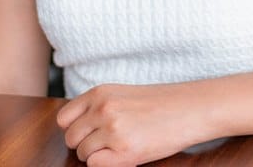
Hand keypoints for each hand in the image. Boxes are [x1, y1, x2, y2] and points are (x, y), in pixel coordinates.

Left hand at [56, 82, 208, 165]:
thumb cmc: (157, 103)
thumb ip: (97, 107)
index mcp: (100, 92)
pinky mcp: (124, 151)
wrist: (187, 108)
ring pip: (83, 154)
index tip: (88, 132)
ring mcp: (113, 130)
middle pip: (71, 138)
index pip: (64, 118)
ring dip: (97, 155)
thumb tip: (73, 129)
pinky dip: (106, 164)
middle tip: (105, 142)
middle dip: (84, 144)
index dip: (74, 128)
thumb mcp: (121, 95)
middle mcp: (103, 109)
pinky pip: (95, 165)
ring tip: (119, 146)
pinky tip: (124, 154)